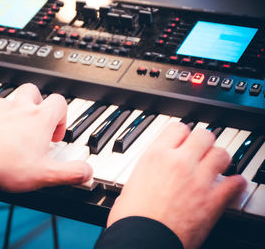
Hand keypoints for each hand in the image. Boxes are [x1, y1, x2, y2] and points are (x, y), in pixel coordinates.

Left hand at [0, 83, 92, 191]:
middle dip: (37, 105)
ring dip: (15, 112)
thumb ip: (71, 173)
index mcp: (39, 119)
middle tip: (35, 125)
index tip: (54, 136)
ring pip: (11, 100)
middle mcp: (19, 108)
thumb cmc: (7, 164)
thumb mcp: (46, 174)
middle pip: (34, 91)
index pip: (59, 102)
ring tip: (13, 134)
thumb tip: (87, 172)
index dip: (61, 117)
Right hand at [107, 122, 245, 248]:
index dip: (182, 134)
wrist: (142, 240)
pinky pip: (234, 183)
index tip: (184, 140)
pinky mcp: (212, 201)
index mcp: (156, 156)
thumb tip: (151, 175)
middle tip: (202, 150)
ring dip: (220, 159)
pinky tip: (233, 184)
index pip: (178, 128)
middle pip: (203, 136)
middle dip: (204, 142)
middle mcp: (179, 162)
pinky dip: (236, 183)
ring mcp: (198, 180)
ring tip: (216, 165)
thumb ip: (147, 172)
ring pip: (221, 154)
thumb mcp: (131, 184)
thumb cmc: (131, 217)